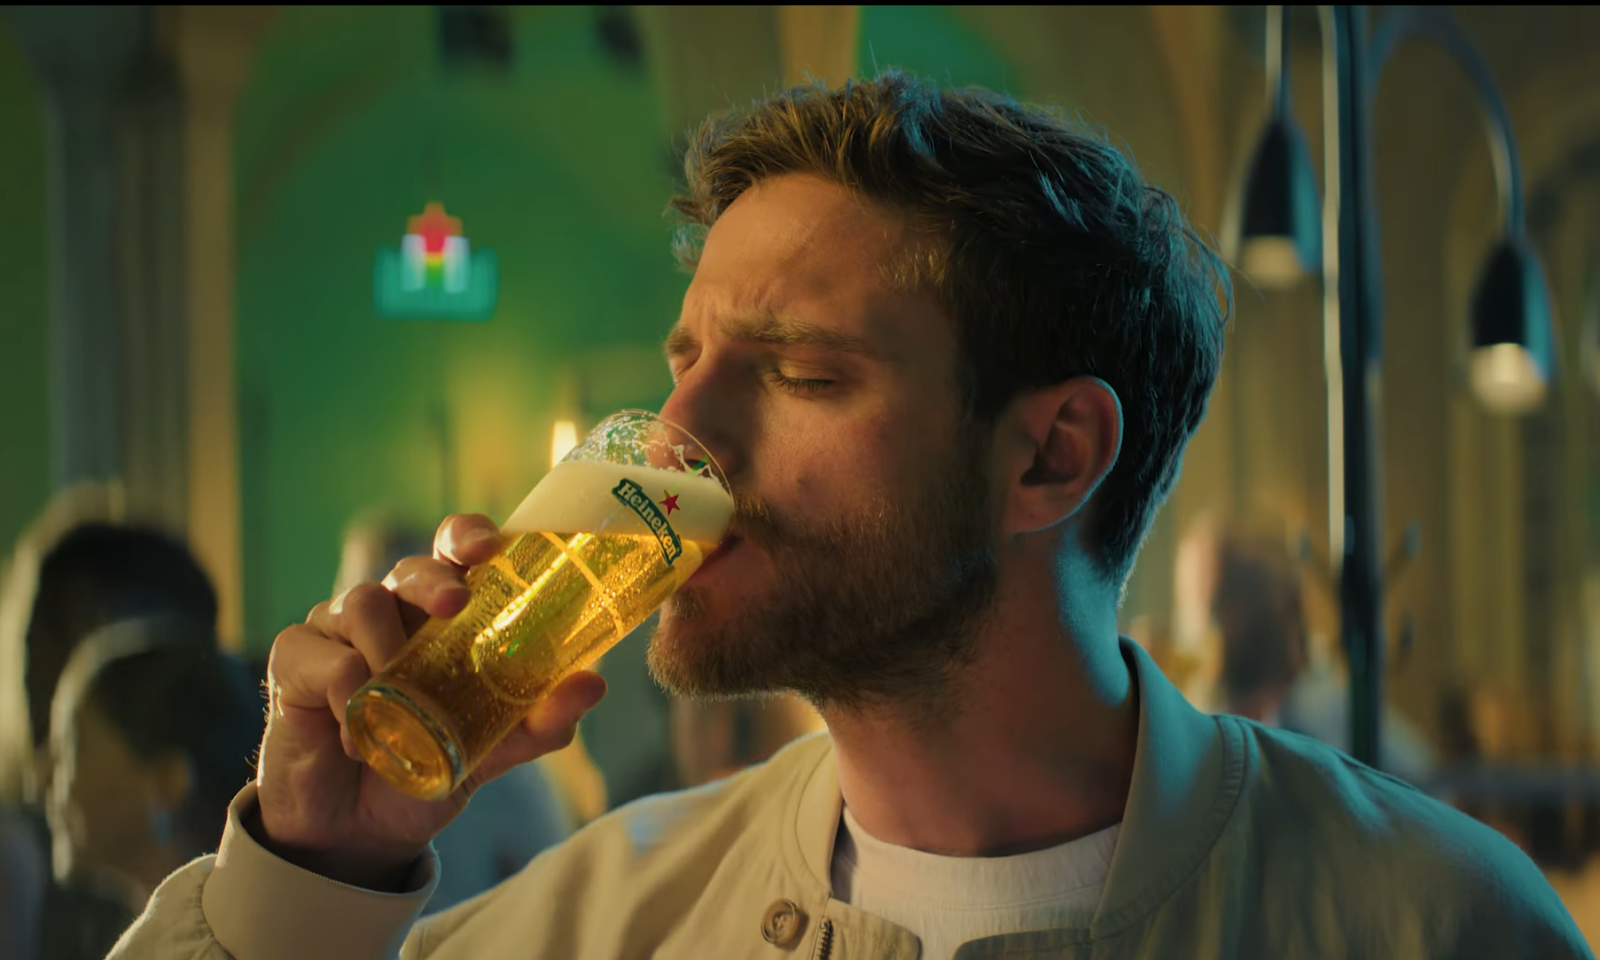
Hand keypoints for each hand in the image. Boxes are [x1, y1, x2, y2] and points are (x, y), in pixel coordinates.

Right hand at [253, 514, 606, 889]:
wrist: (359, 831)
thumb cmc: (427, 766)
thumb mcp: (493, 750)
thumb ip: (540, 721)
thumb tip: (592, 684)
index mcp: (442, 617)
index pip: (454, 552)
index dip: (468, 536)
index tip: (489, 547)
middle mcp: (392, 612)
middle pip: (409, 568)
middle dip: (432, 578)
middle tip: (453, 604)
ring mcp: (338, 632)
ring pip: (360, 603)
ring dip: (383, 645)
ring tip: (394, 696)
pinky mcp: (294, 662)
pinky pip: (318, 655)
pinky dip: (342, 687)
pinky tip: (354, 729)